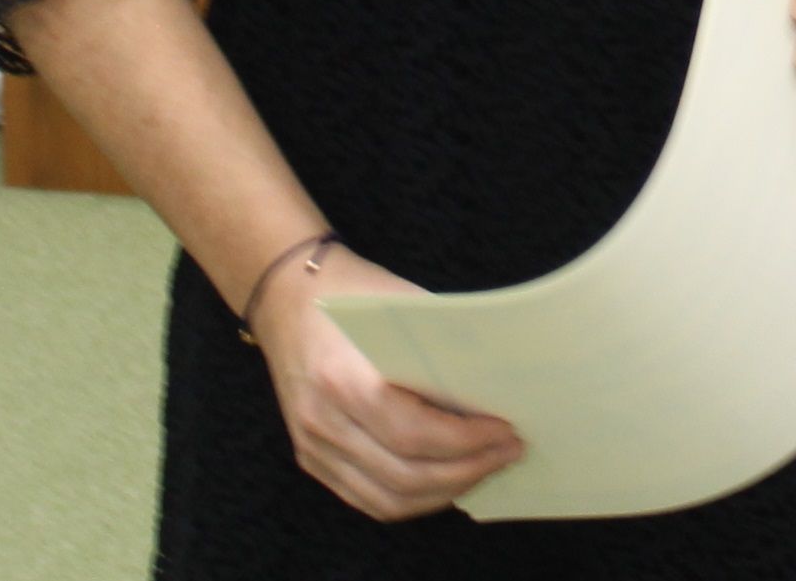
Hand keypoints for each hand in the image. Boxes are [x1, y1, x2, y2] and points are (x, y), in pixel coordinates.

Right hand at [250, 244, 526, 521]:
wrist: (287, 297)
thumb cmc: (354, 296)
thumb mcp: (404, 309)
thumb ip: (443, 352)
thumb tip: (502, 390)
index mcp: (343, 377)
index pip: (413, 433)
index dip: (467, 442)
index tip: (508, 433)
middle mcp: (323, 420)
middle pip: (404, 475)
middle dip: (466, 471)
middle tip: (508, 453)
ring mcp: (312, 445)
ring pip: (387, 499)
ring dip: (443, 492)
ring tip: (483, 470)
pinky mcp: (311, 459)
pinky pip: (367, 499)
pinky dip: (412, 498)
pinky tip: (445, 480)